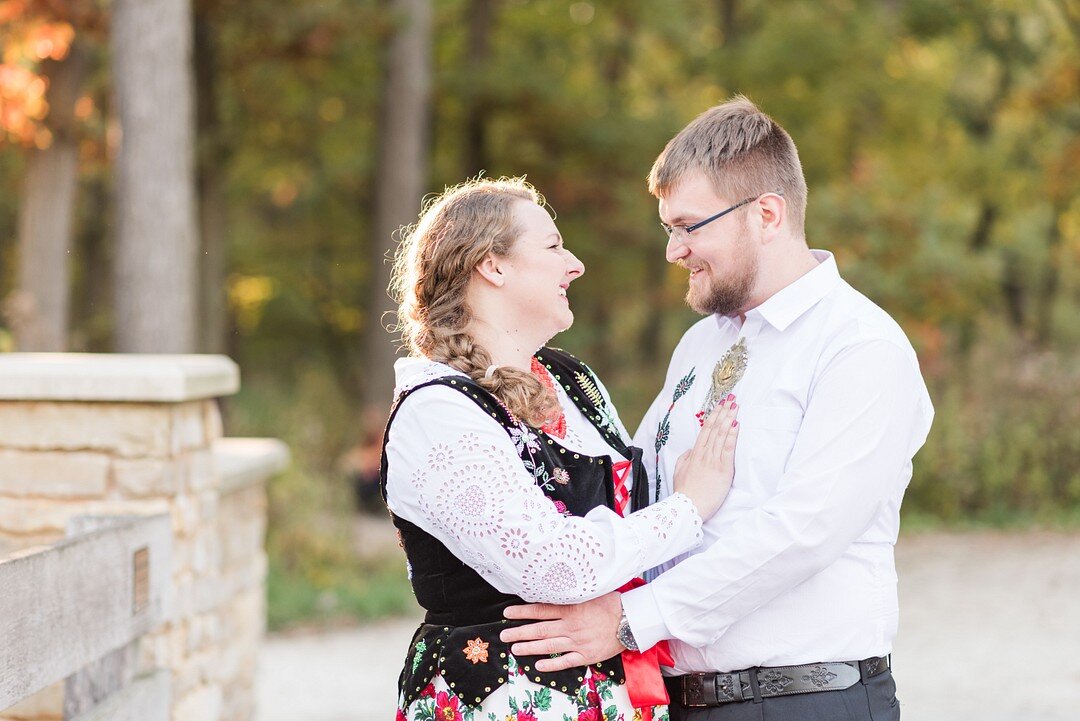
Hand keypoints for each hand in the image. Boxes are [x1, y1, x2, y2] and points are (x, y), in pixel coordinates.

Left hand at [499, 592, 623, 671]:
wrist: (631, 621)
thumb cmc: (612, 603)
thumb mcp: (590, 591)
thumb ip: (572, 591)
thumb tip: (555, 582)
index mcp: (571, 609)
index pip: (540, 610)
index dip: (522, 612)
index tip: (507, 613)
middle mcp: (570, 626)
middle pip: (539, 629)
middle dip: (519, 632)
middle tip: (503, 634)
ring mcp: (577, 642)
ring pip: (548, 646)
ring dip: (529, 648)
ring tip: (514, 648)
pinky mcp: (586, 655)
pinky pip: (565, 661)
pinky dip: (551, 664)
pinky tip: (538, 666)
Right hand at [672, 396, 739, 519]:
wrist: (688, 507)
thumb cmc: (685, 492)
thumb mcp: (679, 472)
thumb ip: (685, 458)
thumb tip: (691, 450)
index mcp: (694, 454)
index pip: (705, 430)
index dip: (713, 416)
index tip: (719, 405)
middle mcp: (704, 454)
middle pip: (715, 428)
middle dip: (723, 412)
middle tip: (731, 398)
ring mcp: (713, 460)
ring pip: (721, 434)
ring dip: (729, 418)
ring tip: (735, 406)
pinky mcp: (723, 469)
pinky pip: (728, 448)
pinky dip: (732, 435)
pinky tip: (736, 424)